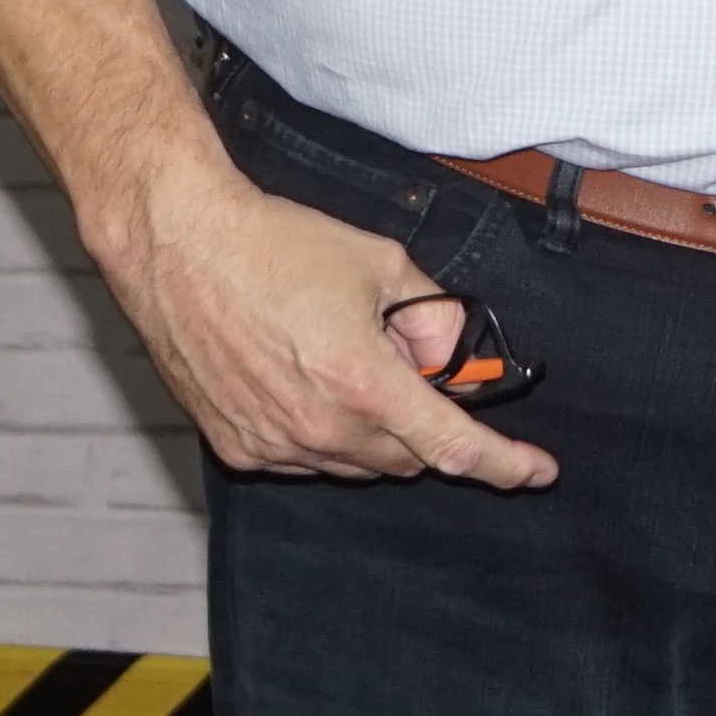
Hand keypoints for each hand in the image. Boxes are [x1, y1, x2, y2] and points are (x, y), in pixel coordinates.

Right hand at [88, 161, 554, 490]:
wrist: (179, 244)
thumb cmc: (273, 245)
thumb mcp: (379, 264)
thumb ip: (431, 317)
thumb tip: (448, 359)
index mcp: (363, 384)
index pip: (453, 447)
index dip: (505, 464)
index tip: (536, 471)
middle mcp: (319, 428)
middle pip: (407, 457)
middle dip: (424, 420)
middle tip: (401, 359)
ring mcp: (274, 444)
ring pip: (356, 464)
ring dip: (373, 430)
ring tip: (339, 356)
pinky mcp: (237, 447)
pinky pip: (305, 460)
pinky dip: (323, 433)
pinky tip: (302, 379)